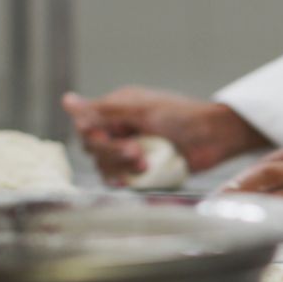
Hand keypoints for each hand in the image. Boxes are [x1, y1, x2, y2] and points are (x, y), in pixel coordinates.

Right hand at [63, 87, 268, 184]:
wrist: (216, 137)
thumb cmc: (183, 116)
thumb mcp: (141, 109)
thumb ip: (102, 110)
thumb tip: (66, 101)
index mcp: (118, 109)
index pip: (87, 128)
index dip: (96, 137)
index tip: (112, 139)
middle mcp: (123, 129)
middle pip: (95, 149)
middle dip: (113, 154)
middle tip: (137, 153)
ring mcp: (134, 149)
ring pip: (107, 166)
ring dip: (121, 167)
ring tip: (144, 163)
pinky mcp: (146, 168)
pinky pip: (124, 179)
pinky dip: (126, 180)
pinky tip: (134, 180)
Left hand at [222, 135, 282, 233]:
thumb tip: (254, 190)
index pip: (264, 165)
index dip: (236, 184)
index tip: (215, 201)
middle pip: (265, 177)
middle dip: (235, 197)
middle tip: (212, 216)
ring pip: (282, 198)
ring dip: (253, 214)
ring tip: (230, 229)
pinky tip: (268, 236)